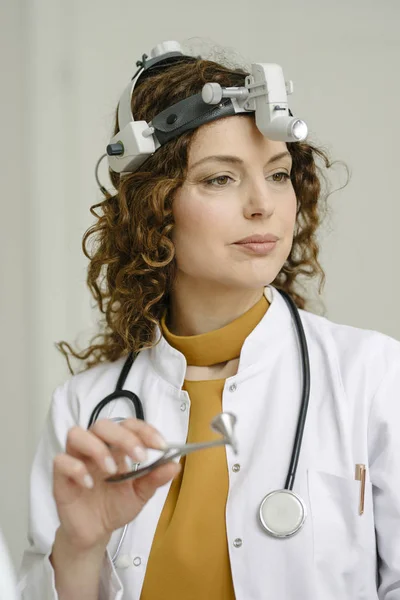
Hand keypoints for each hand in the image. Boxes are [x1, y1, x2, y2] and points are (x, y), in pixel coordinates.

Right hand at [52, 419, 179, 551]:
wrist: (95, 533)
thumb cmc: (115, 506)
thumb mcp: (140, 494)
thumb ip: (155, 479)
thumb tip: (175, 465)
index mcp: (116, 447)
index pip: (128, 425)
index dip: (144, 430)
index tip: (161, 446)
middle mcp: (95, 448)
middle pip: (102, 425)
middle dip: (123, 437)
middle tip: (140, 457)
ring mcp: (76, 460)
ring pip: (76, 434)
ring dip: (97, 448)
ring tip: (112, 470)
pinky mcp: (61, 477)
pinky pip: (60, 461)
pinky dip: (76, 468)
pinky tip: (90, 484)